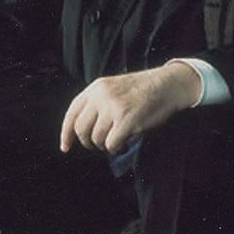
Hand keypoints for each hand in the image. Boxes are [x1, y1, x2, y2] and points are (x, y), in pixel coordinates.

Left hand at [59, 63, 201, 154]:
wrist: (167, 85)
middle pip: (81, 130)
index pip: (72, 113)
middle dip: (89, 143)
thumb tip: (83, 132)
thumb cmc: (142, 91)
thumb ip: (97, 104)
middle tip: (100, 145)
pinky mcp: (126, 120)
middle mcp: (100, 96)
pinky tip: (125, 143)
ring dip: (106, 145)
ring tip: (118, 140)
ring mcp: (113, 107)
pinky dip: (117, 148)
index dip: (66, 133)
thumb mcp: (113, 89)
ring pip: (97, 139)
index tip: (65, 147)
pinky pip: (111, 144)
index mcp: (95, 88)